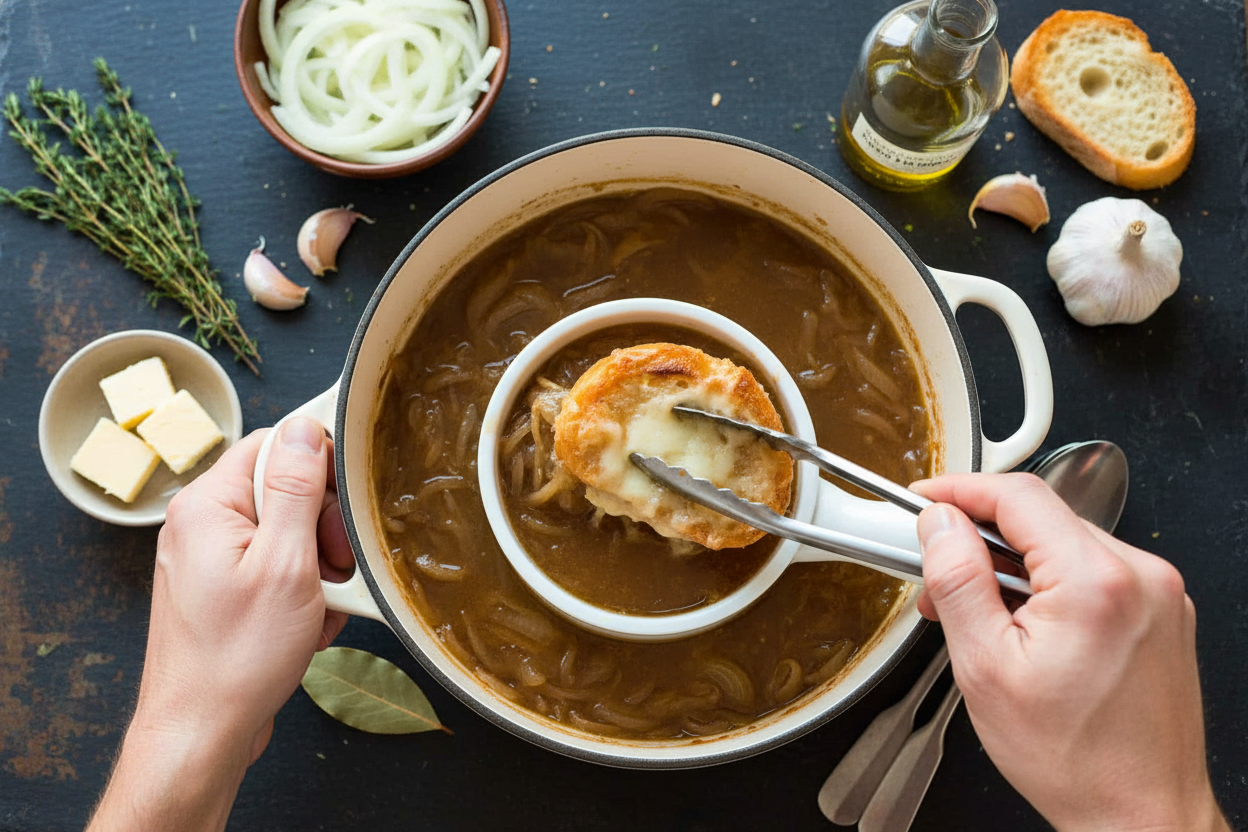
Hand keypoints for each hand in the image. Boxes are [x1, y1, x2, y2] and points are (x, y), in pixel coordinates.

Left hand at [89, 419, 352, 831]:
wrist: (201, 735)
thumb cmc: (238, 658)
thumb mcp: (285, 564)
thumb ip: (296, 489)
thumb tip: (305, 428)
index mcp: (207, 505)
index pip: (274, 446)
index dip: (319, 472)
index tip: (344, 507)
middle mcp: (200, 524)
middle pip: (283, 491)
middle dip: (322, 529)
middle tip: (334, 568)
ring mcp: (208, 559)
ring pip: (286, 535)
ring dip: (317, 567)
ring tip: (319, 606)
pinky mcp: (220, 590)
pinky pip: (274, 569)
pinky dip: (300, 592)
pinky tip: (306, 624)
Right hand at [912, 473, 1227, 831]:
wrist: (1141, 814)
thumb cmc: (1075, 760)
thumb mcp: (985, 667)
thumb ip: (957, 580)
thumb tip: (940, 525)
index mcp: (1095, 581)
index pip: (1018, 495)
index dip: (958, 490)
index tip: (924, 498)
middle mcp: (1139, 576)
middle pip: (1041, 517)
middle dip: (980, 537)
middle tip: (937, 572)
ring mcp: (1158, 594)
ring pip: (1065, 543)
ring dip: (1012, 563)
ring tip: (978, 614)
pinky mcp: (1162, 612)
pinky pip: (1093, 571)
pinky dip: (1049, 583)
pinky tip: (1022, 625)